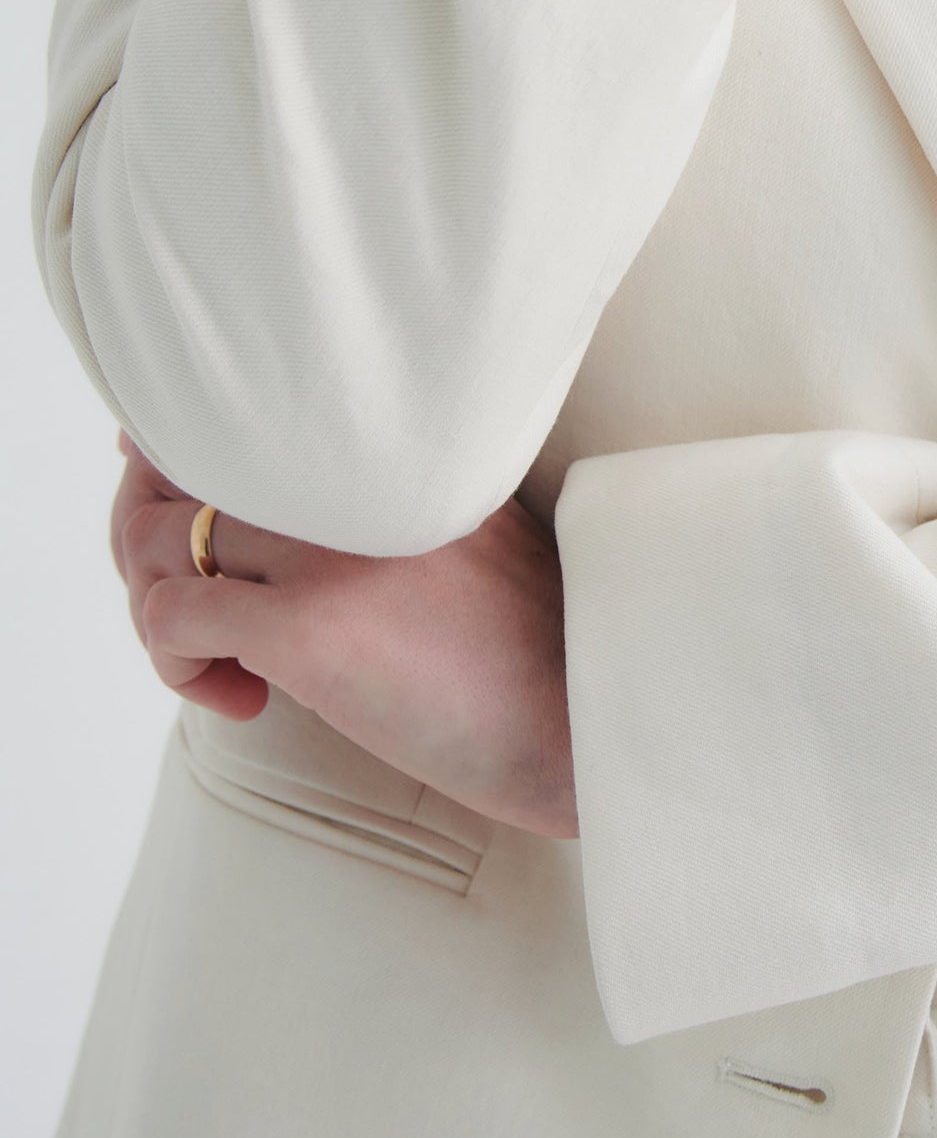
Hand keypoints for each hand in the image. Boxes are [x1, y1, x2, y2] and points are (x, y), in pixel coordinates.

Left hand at [110, 433, 576, 838]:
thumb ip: (367, 508)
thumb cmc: (525, 649)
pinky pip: (170, 620)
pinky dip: (178, 667)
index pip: (227, 419)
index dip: (169, 471)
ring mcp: (324, 549)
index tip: (181, 531)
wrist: (589, 718)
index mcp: (385, 449)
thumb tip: (242, 502)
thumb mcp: (458, 540)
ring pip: (151, 543)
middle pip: (165, 473)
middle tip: (193, 621)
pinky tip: (247, 701)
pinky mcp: (307, 628)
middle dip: (146, 552)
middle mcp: (348, 476)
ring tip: (224, 668)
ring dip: (159, 615)